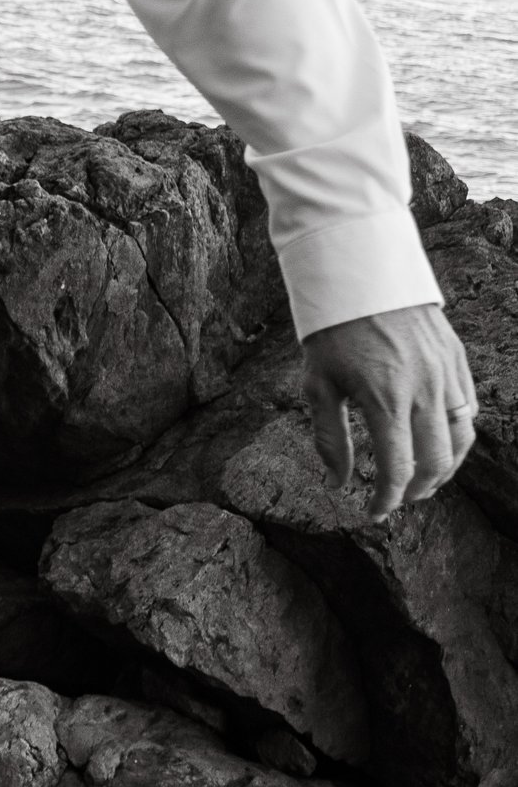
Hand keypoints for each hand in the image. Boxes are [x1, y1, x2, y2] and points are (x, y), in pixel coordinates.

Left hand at [300, 302, 477, 518]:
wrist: (361, 274)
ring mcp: (445, 373)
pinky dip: (457, 433)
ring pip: (462, 438)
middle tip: (399, 500)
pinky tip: (439, 441)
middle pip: (437, 462)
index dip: (386, 500)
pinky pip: (468, 407)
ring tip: (425, 480)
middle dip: (419, 490)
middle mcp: (423, 389)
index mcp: (385, 400)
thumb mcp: (318, 385)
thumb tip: (337, 483)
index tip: (372, 512)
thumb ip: (330, 439)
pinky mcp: (456, 359)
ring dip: (446, 467)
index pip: (397, 470)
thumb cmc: (332, 331)